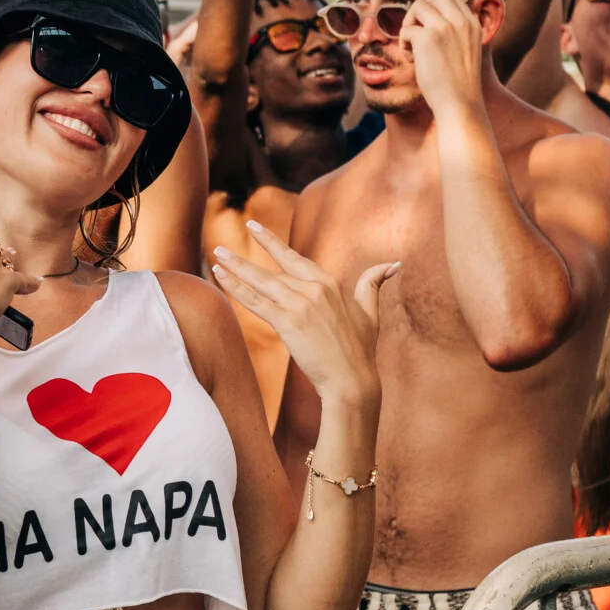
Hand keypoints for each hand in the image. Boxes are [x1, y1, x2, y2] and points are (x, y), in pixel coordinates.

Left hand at [212, 219, 391, 407]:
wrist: (352, 380)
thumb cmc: (360, 350)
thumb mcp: (370, 312)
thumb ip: (373, 284)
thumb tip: (392, 264)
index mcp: (330, 283)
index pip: (296, 259)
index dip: (274, 244)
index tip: (255, 229)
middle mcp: (314, 288)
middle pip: (275, 267)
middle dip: (250, 252)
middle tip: (226, 241)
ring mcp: (301, 304)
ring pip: (262, 281)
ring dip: (236, 267)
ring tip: (217, 255)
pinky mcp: (288, 322)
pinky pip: (256, 301)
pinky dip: (237, 289)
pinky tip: (221, 277)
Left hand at [402, 0, 487, 117]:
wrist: (460, 104)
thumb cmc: (459, 85)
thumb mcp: (466, 52)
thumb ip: (456, 34)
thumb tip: (430, 24)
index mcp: (473, 24)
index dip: (435, 10)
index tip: (429, 30)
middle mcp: (461, 21)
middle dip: (420, 10)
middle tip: (416, 33)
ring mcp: (445, 27)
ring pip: (418, 5)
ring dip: (410, 24)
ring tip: (413, 47)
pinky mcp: (427, 38)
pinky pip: (407, 30)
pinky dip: (404, 44)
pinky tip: (413, 60)